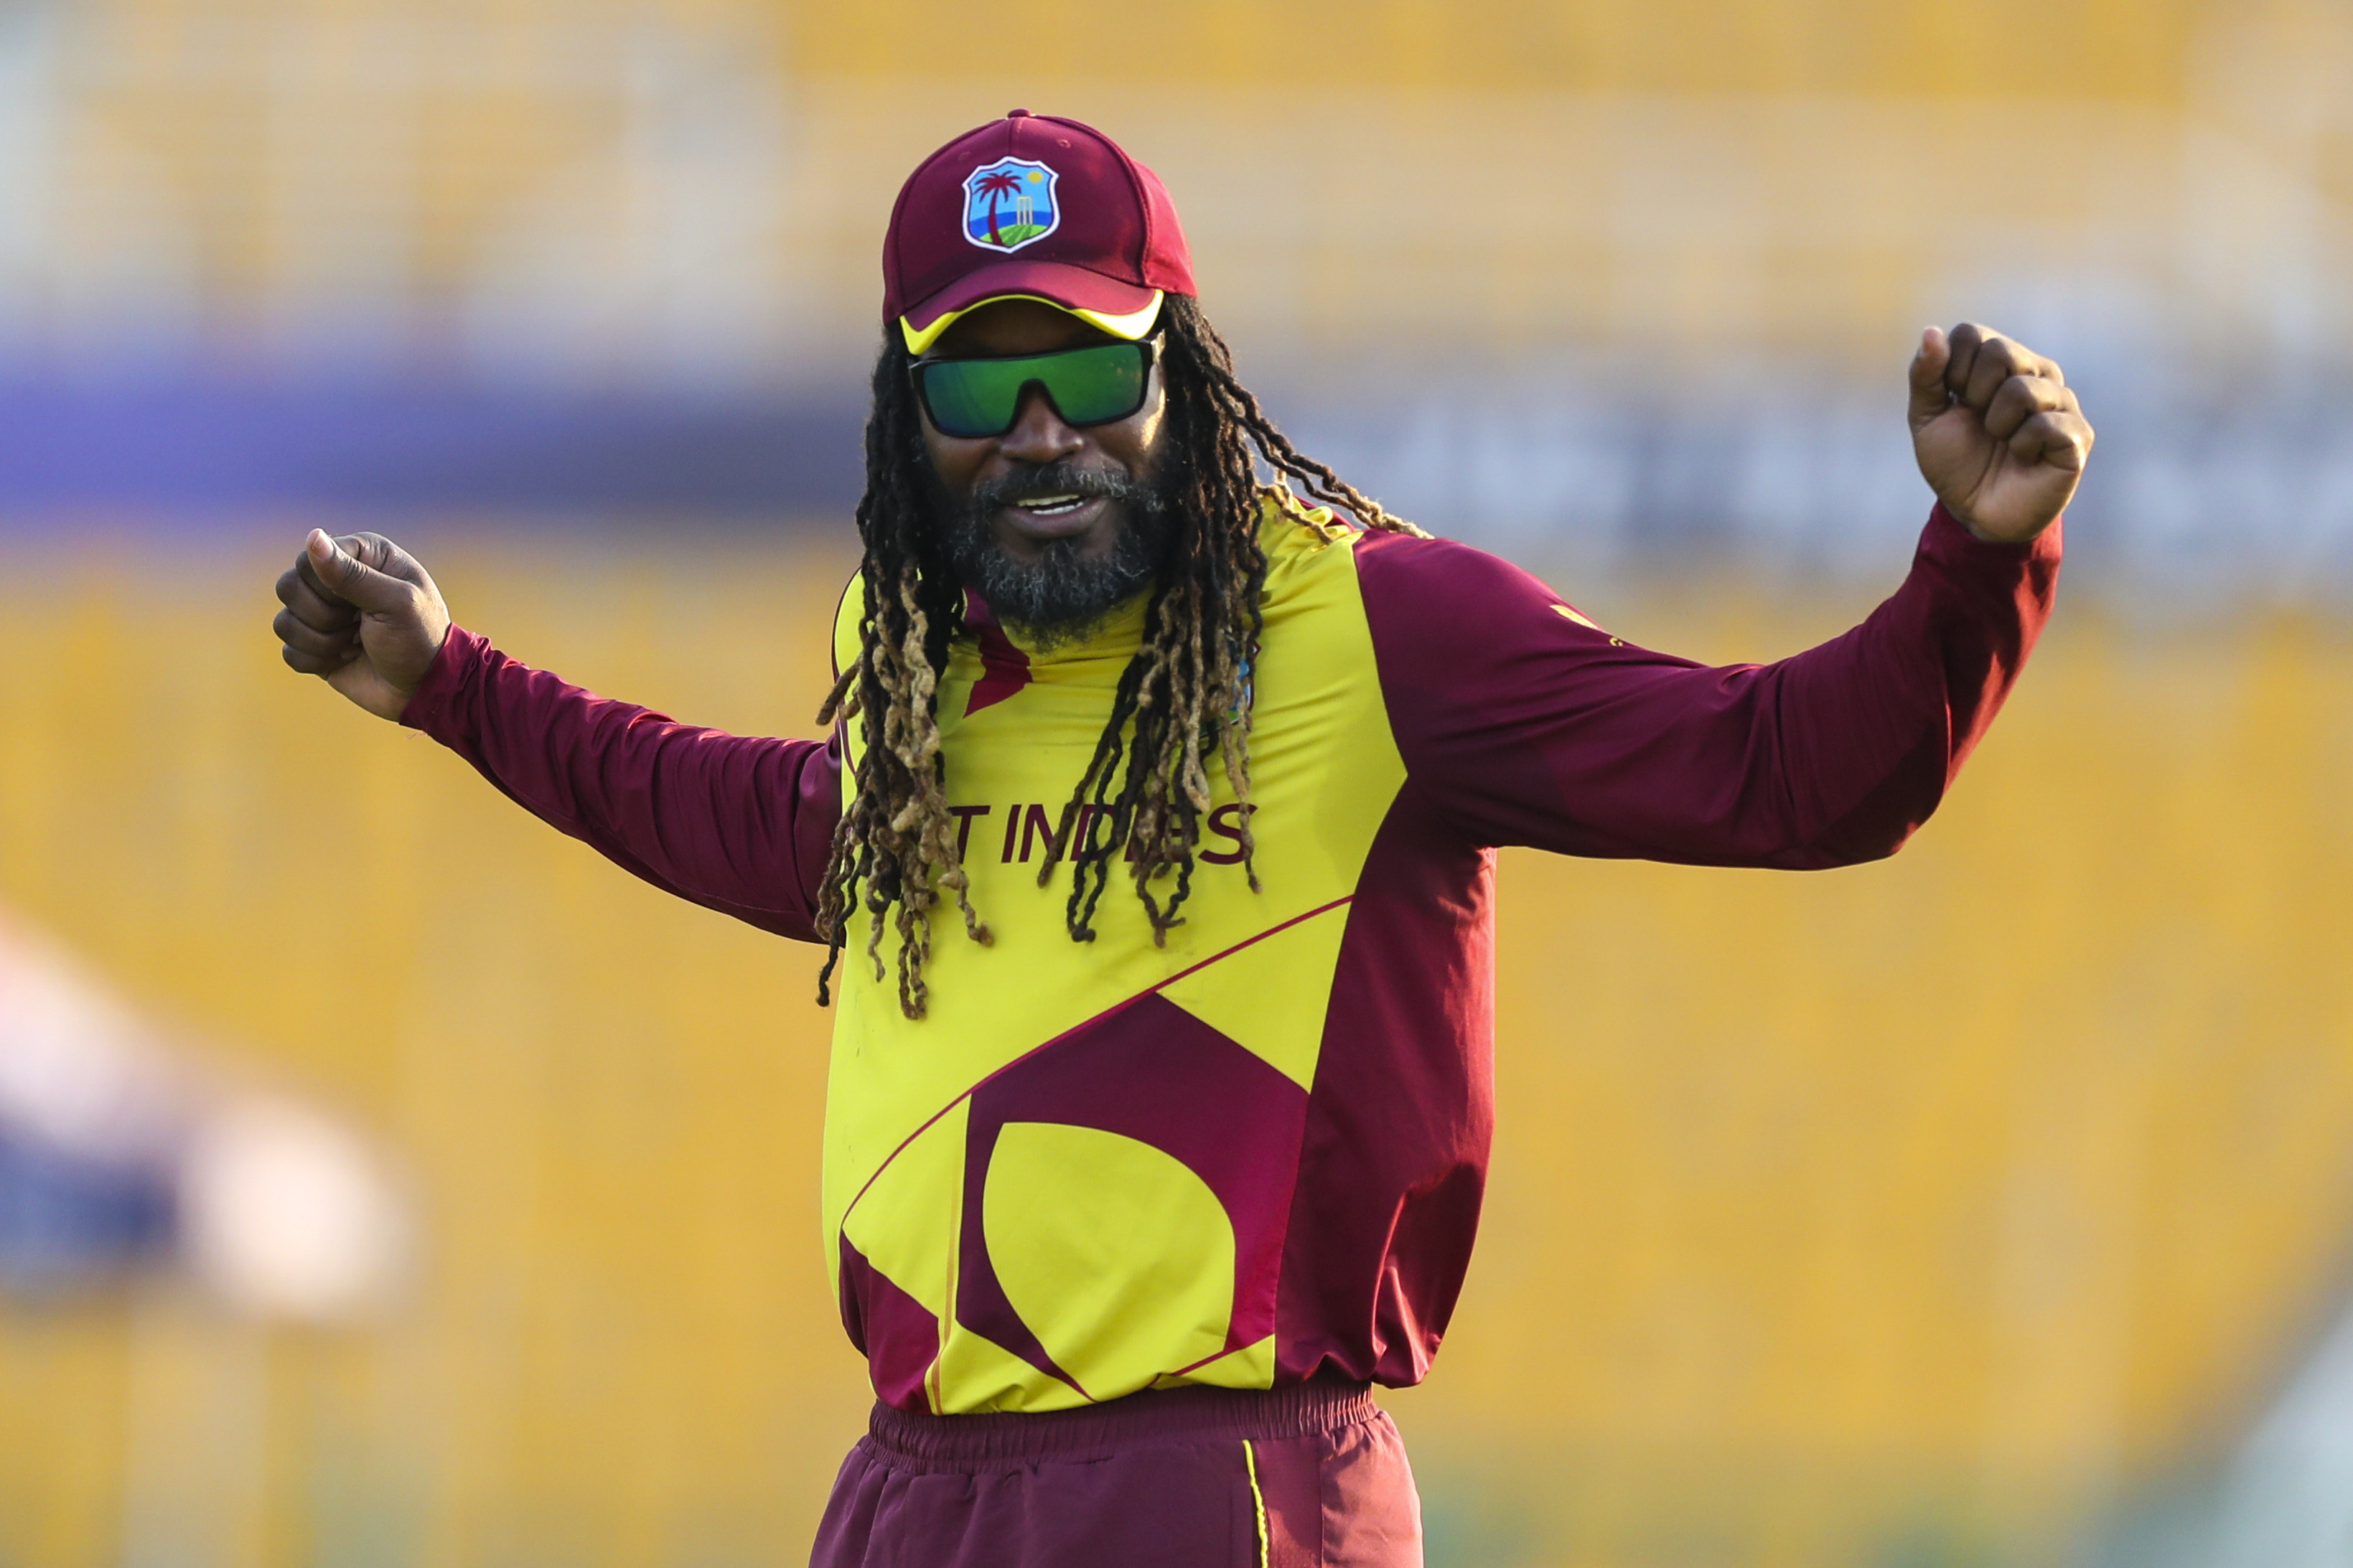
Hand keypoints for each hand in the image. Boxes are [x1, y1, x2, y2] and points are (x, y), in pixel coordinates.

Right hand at [273, 531, 451, 721]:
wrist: (425, 689)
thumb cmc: (419, 638)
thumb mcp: (395, 603)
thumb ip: (353, 573)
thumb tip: (313, 538)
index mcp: (361, 556)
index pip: (308, 559)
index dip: (326, 587)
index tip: (361, 604)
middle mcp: (337, 578)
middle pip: (288, 586)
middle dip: (324, 616)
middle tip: (360, 626)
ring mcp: (322, 612)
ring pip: (284, 622)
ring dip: (321, 642)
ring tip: (356, 644)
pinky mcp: (314, 644)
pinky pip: (288, 651)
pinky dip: (316, 661)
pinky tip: (345, 660)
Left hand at [1908, 323, 2092, 543]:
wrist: (1977, 515)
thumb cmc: (1956, 464)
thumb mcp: (1927, 420)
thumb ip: (1926, 376)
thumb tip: (1931, 331)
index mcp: (2001, 363)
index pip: (1972, 334)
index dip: (1951, 370)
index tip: (1954, 401)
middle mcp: (2037, 373)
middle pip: (2000, 351)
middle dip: (1973, 395)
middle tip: (1980, 424)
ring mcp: (2062, 402)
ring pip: (2022, 390)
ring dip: (1996, 426)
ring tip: (2002, 443)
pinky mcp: (2078, 435)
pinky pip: (2044, 425)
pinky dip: (2020, 447)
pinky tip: (2024, 458)